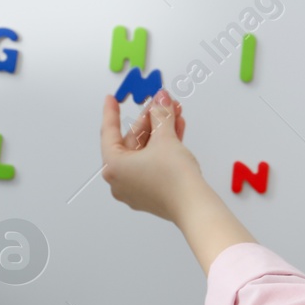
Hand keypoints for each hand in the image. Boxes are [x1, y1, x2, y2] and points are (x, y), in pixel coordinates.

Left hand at [100, 90, 205, 223]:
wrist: (194, 206)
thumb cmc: (173, 180)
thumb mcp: (165, 138)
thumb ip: (161, 115)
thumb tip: (161, 100)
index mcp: (113, 167)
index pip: (109, 133)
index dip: (112, 112)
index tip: (111, 99)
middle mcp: (120, 180)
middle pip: (132, 141)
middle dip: (149, 120)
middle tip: (160, 102)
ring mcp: (136, 188)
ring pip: (145, 152)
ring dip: (160, 131)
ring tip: (174, 113)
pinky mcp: (151, 192)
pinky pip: (152, 163)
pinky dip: (163, 147)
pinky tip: (176, 130)